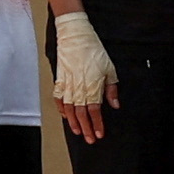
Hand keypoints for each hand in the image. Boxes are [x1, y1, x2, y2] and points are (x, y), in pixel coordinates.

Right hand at [50, 10, 119, 141]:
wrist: (74, 34)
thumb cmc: (93, 49)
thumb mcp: (109, 68)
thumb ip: (111, 89)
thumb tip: (114, 105)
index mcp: (92, 84)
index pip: (94, 110)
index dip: (97, 124)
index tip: (100, 134)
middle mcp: (78, 86)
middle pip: (81, 113)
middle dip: (86, 128)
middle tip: (90, 139)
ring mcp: (67, 83)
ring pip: (69, 108)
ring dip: (73, 122)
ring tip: (78, 132)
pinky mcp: (60, 78)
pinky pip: (58, 96)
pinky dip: (60, 107)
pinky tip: (65, 115)